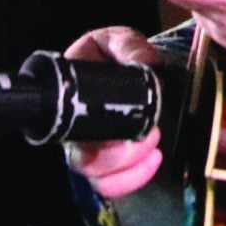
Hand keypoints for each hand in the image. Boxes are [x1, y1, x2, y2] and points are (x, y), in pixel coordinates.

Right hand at [62, 27, 165, 197]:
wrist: (125, 65)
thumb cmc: (113, 54)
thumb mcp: (119, 40)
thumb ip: (129, 46)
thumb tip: (146, 63)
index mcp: (71, 98)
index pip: (71, 127)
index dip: (97, 136)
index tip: (131, 127)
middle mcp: (75, 130)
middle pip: (85, 162)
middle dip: (121, 156)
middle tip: (152, 135)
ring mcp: (90, 149)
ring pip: (97, 179)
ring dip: (129, 170)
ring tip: (154, 150)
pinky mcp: (109, 162)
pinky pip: (111, 185)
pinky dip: (132, 179)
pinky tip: (152, 162)